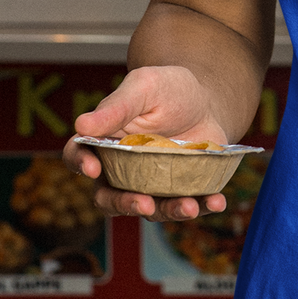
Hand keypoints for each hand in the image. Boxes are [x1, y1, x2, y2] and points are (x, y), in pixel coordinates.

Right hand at [63, 64, 231, 222]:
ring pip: (152, 209)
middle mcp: (122, 170)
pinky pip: (190, 205)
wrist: (207, 100)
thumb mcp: (145, 87)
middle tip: (144, 204)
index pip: (80, 155)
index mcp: (104, 142)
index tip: (93, 168)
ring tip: (190, 206)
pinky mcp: (181, 191)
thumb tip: (82, 124)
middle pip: (110, 197)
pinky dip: (203, 207)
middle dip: (125, 205)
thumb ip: (117, 107)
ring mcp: (151, 185)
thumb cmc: (168, 88)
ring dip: (169, 211)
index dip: (81, 164)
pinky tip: (217, 202)